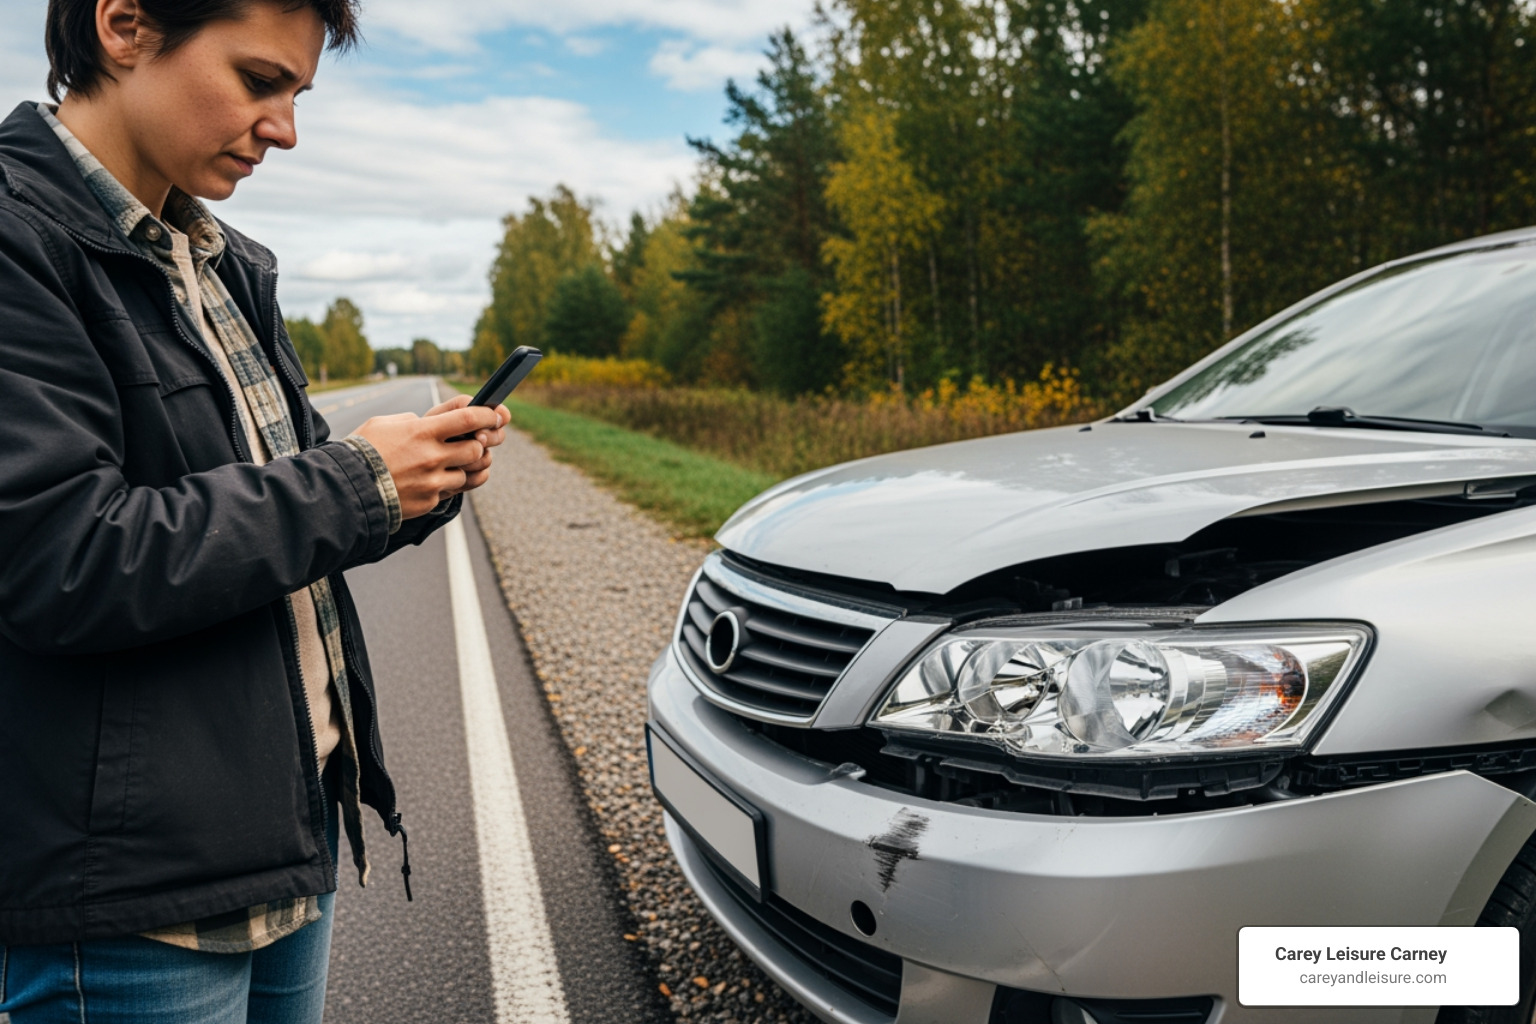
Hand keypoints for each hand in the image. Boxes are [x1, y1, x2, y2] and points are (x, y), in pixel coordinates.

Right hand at [352, 402, 506, 518]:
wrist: (346, 489)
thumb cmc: (362, 452)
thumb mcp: (383, 423)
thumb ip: (411, 420)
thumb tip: (427, 422)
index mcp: (422, 432)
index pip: (468, 419)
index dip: (487, 415)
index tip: (494, 415)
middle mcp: (431, 456)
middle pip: (476, 448)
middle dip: (478, 445)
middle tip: (472, 442)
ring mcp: (432, 481)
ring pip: (467, 473)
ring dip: (463, 467)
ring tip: (450, 463)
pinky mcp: (429, 501)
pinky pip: (451, 491)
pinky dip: (449, 484)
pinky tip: (435, 479)